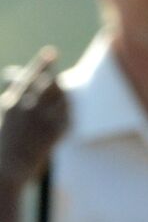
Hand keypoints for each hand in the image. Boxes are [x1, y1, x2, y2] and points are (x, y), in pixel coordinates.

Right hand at [0, 47, 66, 190]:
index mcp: (11, 102)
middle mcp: (28, 108)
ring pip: (62, 99)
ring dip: (64, 97)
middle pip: (50, 84)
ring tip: (64, 97)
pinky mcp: (53, 134)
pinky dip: (68, 114)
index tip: (51, 52)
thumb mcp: (1, 115)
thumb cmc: (0, 143)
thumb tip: (13, 79)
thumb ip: (11, 97)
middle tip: (60, 79)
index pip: (30, 76)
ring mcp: (42, 120)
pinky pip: (67, 117)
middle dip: (56, 80)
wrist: (4, 169)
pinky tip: (66, 115)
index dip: (42, 63)